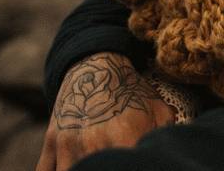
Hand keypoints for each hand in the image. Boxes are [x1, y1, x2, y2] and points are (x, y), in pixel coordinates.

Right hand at [36, 52, 175, 170]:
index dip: (129, 164)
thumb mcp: (159, 112)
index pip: (125, 165)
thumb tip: (173, 157)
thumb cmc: (132, 92)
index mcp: (124, 139)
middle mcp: (93, 146)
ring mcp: (68, 146)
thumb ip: (165, 138)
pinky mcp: (50, 144)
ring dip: (80, 170)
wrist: (96, 64)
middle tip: (113, 162)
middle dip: (104, 168)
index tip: (131, 161)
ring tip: (95, 163)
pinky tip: (73, 166)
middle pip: (93, 170)